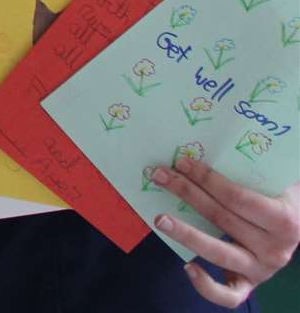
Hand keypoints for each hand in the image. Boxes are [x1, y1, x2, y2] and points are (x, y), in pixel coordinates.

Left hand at [151, 155, 299, 306]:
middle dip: (187, 193)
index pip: (237, 198)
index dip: (207, 179)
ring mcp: (262, 270)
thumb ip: (250, 172)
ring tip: (160, 218)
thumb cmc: (280, 199)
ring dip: (185, 233)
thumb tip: (205, 147)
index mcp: (284, 220)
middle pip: (221, 218)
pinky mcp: (250, 285)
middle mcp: (275, 248)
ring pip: (219, 252)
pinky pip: (228, 295)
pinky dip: (207, 286)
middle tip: (160, 176)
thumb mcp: (275, 185)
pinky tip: (187, 268)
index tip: (182, 162)